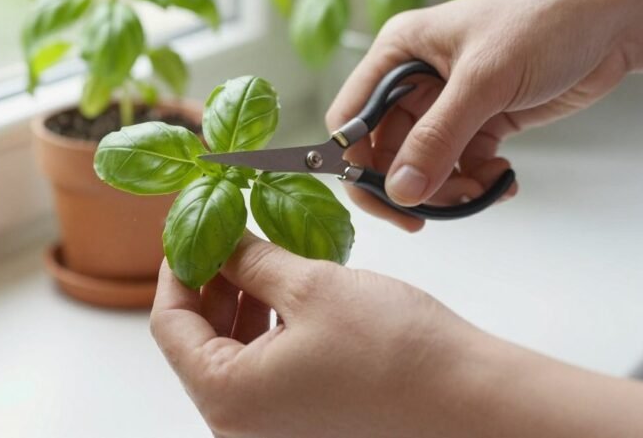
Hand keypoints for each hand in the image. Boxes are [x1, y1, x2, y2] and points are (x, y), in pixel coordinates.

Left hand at [151, 232, 642, 437]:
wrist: (472, 400)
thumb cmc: (396, 351)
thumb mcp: (309, 285)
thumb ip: (251, 260)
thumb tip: (221, 238)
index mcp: (227, 397)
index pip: (170, 323)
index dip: (177, 265)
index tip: (190, 225)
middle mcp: (241, 425)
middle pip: (198, 341)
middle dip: (210, 280)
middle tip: (227, 229)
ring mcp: (273, 428)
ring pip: (232, 353)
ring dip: (240, 300)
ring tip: (261, 251)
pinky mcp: (304, 424)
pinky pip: (265, 370)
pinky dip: (267, 326)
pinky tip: (289, 288)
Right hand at [328, 0, 642, 230]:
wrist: (613, 20)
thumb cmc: (543, 22)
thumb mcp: (483, 80)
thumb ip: (437, 138)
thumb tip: (400, 191)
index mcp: (397, 53)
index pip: (351, 117)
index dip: (356, 160)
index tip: (382, 196)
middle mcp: (414, 79)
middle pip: (385, 150)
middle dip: (410, 183)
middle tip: (434, 211)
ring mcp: (448, 103)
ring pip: (425, 165)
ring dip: (449, 187)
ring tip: (482, 188)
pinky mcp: (481, 121)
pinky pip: (462, 166)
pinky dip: (477, 182)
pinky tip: (502, 180)